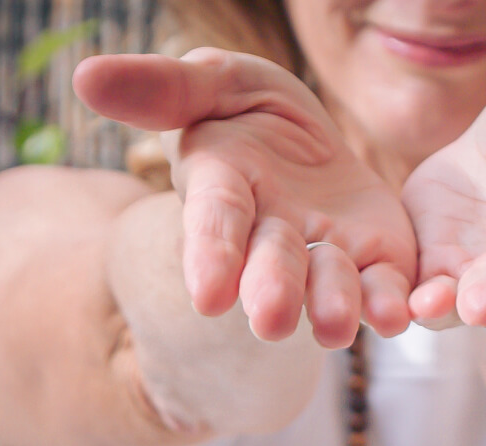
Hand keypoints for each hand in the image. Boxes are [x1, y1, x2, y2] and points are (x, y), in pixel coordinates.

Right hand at [74, 48, 416, 347]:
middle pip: (270, 264)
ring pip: (327, 283)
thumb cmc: (249, 112)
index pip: (214, 221)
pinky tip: (398, 315)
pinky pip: (382, 284)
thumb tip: (87, 76)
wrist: (311, 144)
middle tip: (271, 322)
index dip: (210, 254)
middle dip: (271, 291)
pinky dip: (389, 302)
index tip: (206, 296)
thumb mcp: (215, 83)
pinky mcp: (375, 257)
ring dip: (332, 306)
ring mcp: (323, 251)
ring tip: (336, 329)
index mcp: (225, 187)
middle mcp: (271, 232)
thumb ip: (165, 88)